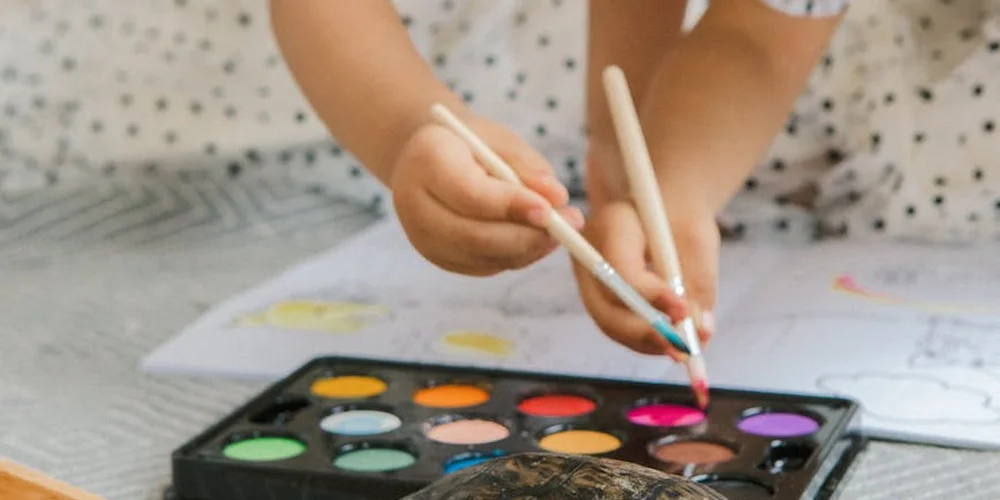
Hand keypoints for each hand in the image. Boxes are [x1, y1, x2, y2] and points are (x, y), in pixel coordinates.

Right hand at [390, 117, 583, 276]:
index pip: (470, 195)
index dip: (512, 206)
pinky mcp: (437, 257)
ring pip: (482, 256)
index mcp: (426, 161)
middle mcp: (414, 204)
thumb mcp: (498, 140)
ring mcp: (422, 237)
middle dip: (527, 235)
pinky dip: (516, 256)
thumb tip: (557, 198)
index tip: (551, 210)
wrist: (428, 158)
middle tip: (570, 227)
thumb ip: (526, 167)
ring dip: (528, 248)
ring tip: (562, 231)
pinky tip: (537, 239)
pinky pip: (483, 266)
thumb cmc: (469, 143)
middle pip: (473, 235)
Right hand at [572, 198, 718, 359]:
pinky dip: (643, 340)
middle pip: (606, 306)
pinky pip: (616, 325)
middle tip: (680, 348)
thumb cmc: (683, 215)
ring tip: (682, 351)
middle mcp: (589, 253)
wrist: (664, 206)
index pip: (622, 272)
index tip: (684, 312)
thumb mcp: (698, 240)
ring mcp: (588, 276)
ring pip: (609, 322)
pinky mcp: (597, 294)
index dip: (652, 298)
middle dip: (644, 333)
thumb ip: (699, 283)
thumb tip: (700, 332)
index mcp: (611, 223)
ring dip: (646, 343)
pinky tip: (671, 346)